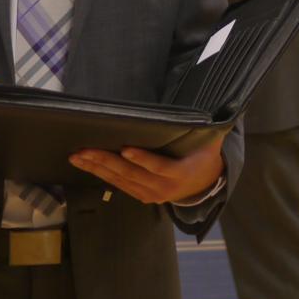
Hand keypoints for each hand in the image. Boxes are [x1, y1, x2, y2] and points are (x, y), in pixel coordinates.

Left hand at [69, 137, 225, 204]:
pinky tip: (87, 165)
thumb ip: (212, 125)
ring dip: (97, 169)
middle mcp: (164, 188)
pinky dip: (102, 175)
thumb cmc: (205, 155)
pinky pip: (119, 185)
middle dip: (105, 162)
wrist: (205, 184)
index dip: (143, 160)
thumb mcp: (212, 141)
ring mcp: (151, 194)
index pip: (159, 167)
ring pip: (120, 181)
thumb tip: (222, 103)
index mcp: (181, 174)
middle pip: (131, 175)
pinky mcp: (142, 196)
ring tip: (77, 157)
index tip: (126, 149)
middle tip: (84, 150)